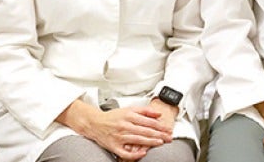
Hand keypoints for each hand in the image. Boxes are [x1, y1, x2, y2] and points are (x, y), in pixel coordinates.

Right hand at [55, 100, 171, 160]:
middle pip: (144, 130)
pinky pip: (125, 152)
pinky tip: (143, 153)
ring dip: (150, 142)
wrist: (95, 123)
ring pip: (137, 140)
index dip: (159, 125)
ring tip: (160, 143)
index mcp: (128, 115)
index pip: (147, 121)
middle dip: (158, 134)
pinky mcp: (114, 146)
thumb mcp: (128, 109)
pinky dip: (134, 154)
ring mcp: (119, 137)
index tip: (167, 128)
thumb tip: (158, 114)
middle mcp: (124, 126)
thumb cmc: (113, 117)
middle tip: (168, 137)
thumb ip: (145, 110)